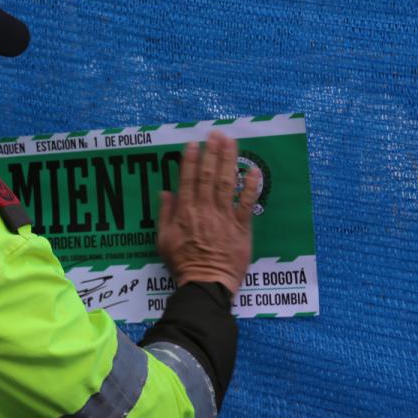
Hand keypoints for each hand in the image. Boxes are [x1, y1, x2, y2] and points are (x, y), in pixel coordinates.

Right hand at [156, 131, 260, 293]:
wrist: (205, 283)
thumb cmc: (183, 264)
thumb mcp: (163, 240)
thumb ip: (165, 214)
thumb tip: (166, 192)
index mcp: (185, 212)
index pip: (188, 179)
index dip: (190, 159)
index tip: (193, 143)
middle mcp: (205, 210)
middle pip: (208, 175)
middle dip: (212, 152)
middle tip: (216, 134)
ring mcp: (225, 217)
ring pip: (226, 183)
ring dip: (229, 160)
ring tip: (231, 142)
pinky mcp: (242, 227)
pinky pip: (247, 203)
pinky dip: (250, 186)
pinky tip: (253, 170)